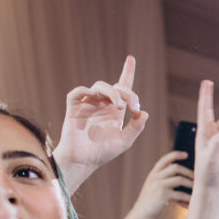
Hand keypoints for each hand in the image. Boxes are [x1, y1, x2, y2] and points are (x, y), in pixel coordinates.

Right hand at [53, 56, 147, 183]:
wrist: (84, 160)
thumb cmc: (103, 152)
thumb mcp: (125, 141)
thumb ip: (136, 127)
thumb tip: (144, 112)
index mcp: (115, 110)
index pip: (123, 88)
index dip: (127, 72)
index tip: (131, 58)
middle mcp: (102, 104)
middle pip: (115, 87)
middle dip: (127, 93)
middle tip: (131, 107)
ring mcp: (88, 104)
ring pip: (99, 86)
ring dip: (112, 93)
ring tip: (119, 106)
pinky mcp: (74, 108)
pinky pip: (78, 93)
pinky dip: (85, 91)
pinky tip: (93, 96)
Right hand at [130, 151, 191, 218]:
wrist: (140, 214)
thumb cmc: (151, 201)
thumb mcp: (153, 186)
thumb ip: (163, 179)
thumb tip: (180, 175)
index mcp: (153, 174)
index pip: (164, 159)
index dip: (175, 155)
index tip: (186, 154)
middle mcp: (155, 177)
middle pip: (175, 167)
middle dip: (188, 172)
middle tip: (197, 177)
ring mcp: (159, 185)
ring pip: (179, 179)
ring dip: (191, 184)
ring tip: (197, 189)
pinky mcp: (163, 196)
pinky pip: (180, 194)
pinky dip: (188, 198)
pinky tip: (192, 201)